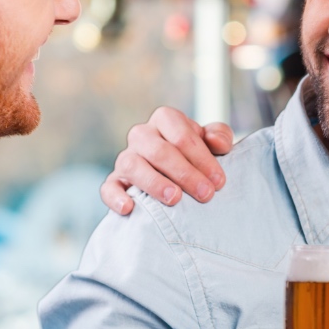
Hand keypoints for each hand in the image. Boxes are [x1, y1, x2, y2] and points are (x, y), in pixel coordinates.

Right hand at [102, 106, 233, 214]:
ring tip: (174, 199)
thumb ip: (219, 137)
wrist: (176, 172)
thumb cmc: (195, 155)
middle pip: (159, 150)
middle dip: (185, 173)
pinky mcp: (114, 180)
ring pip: (133, 165)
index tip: (219, 181)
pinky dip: (116, 197)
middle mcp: (142, 135)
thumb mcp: (211, 142)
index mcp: (165, 119)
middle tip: (206, 194)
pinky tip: (130, 208)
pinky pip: (109, 187)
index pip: (182, 135)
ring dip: (154, 183)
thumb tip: (218, 143)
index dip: (202, 158)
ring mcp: (126, 157)